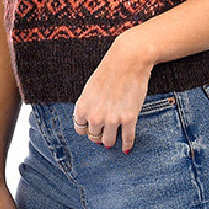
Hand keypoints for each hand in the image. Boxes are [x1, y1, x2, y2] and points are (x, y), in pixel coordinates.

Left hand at [72, 31, 153, 152]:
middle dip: (99, 135)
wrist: (129, 60)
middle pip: (93, 137)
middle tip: (105, 131)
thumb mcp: (91, 88)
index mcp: (83, 107)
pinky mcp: (128, 118)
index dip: (87, 128)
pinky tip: (126, 148)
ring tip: (115, 137)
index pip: (79, 129)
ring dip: (111, 141)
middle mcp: (95, 116)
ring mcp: (112, 118)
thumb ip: (88, 106)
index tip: (94, 127)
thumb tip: (91, 123)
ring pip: (108, 142)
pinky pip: (127, 139)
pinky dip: (127, 145)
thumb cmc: (110, 71)